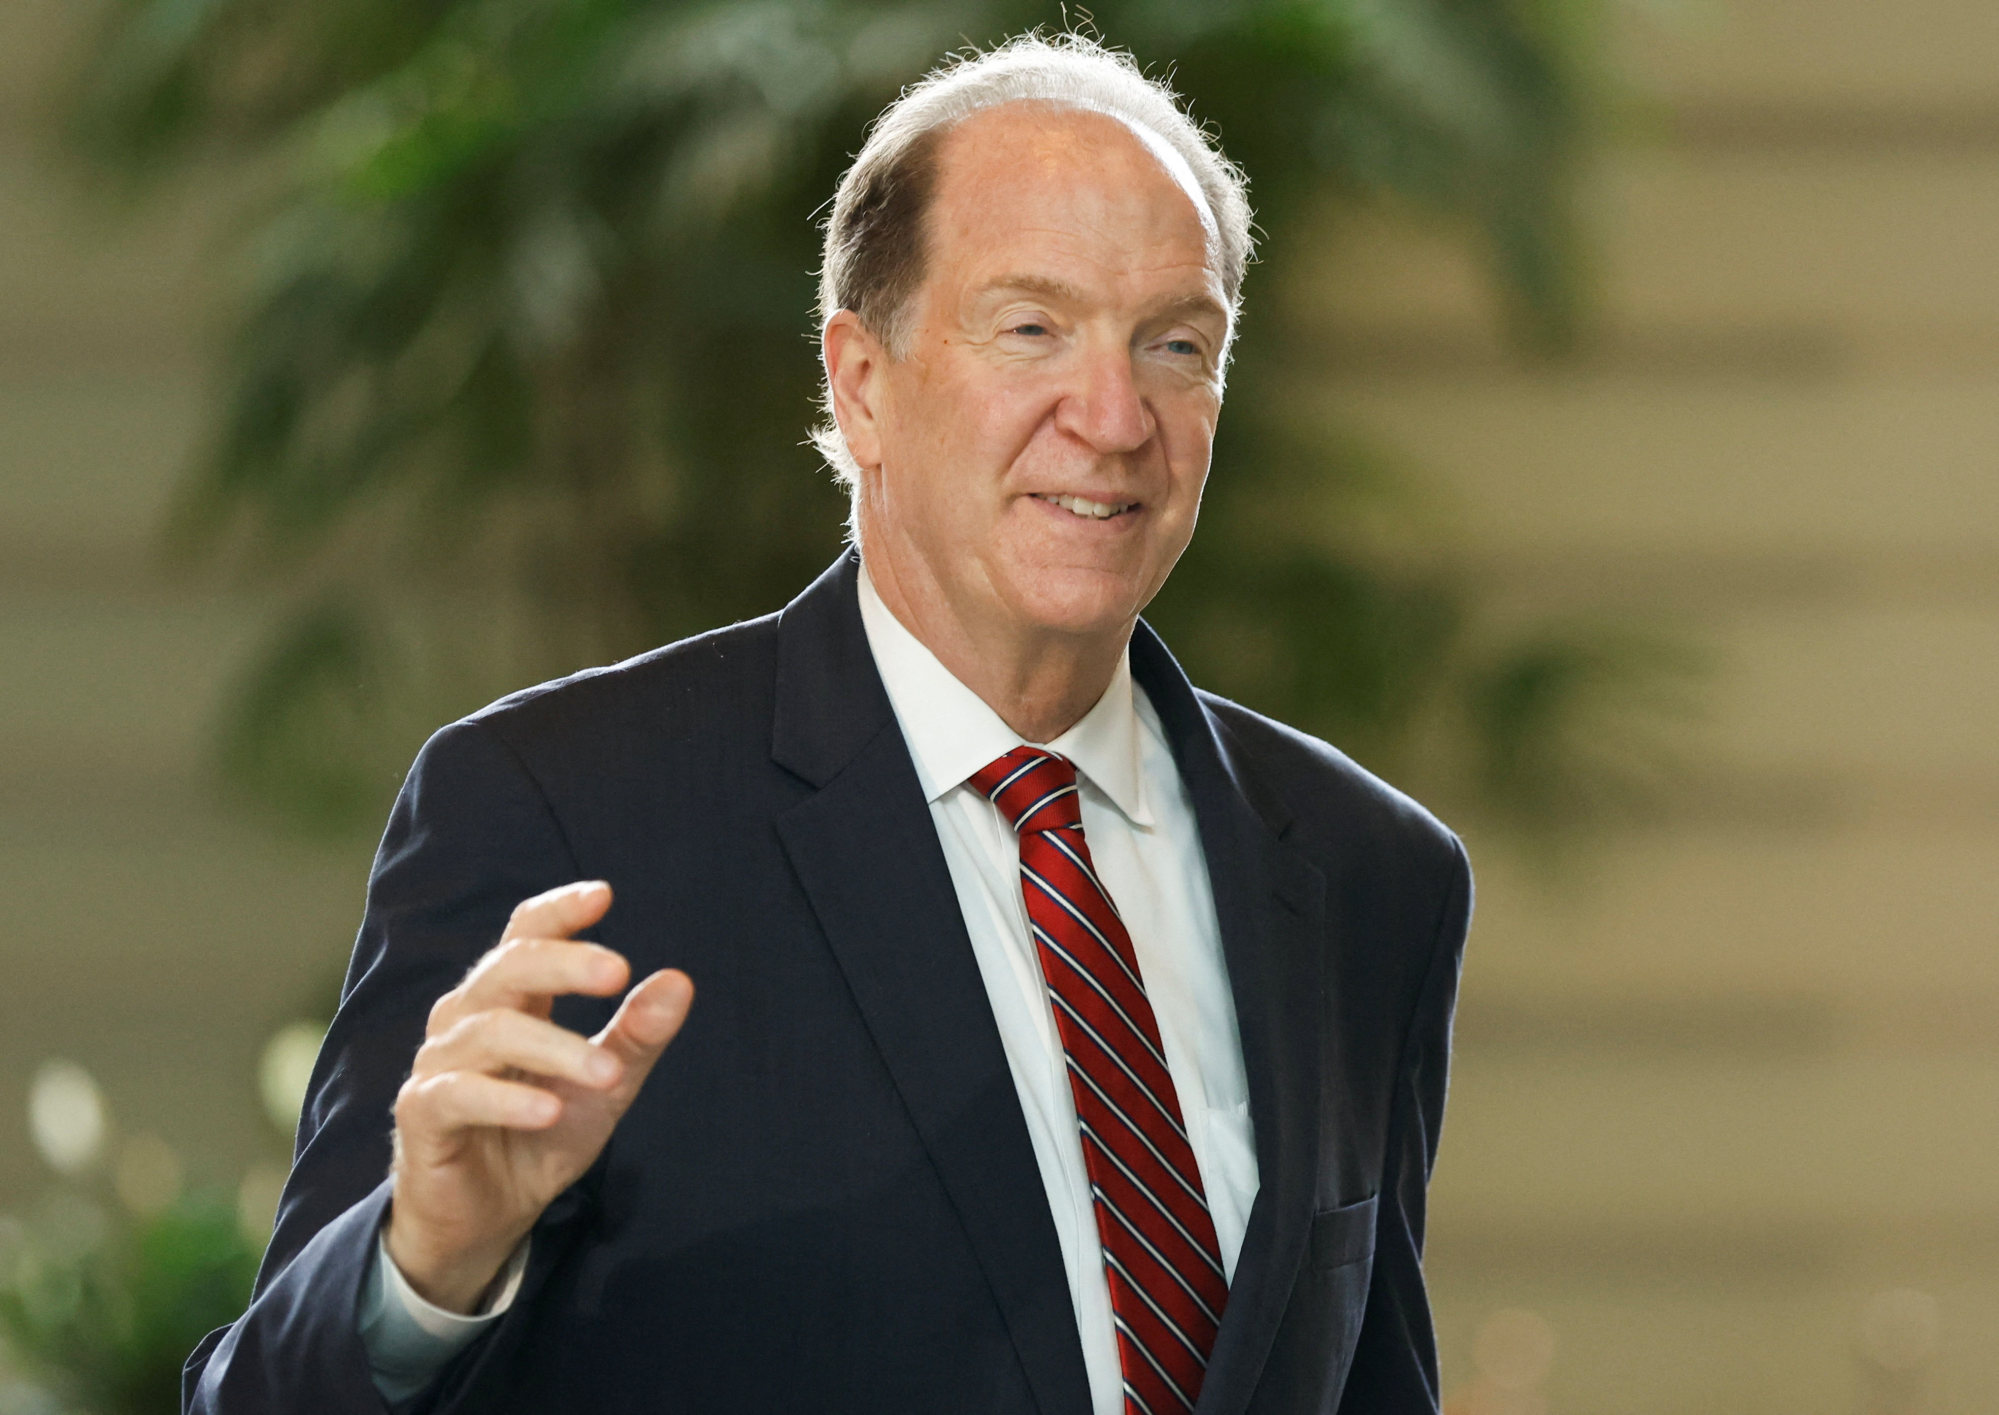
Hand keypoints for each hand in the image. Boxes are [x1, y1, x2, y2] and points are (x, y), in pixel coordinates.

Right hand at [385, 880, 693, 1312]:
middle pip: (506, 968)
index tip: (604, 895)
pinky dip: (506, 1098)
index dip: (558, 912)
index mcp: (511, 1001)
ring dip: (555, 1047)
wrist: (488, 1220)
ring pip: (490, 1031)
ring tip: (607, 1073)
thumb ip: (637, 1037)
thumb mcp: (604, 1088)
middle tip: (618, 972)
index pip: (525, 936)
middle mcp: (467, 1020)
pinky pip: (456, 1093)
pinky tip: (550, 1110)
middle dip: (563, 963)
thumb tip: (680, 980)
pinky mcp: (420, 1115)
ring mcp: (439, 1065)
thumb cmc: (541, 1137)